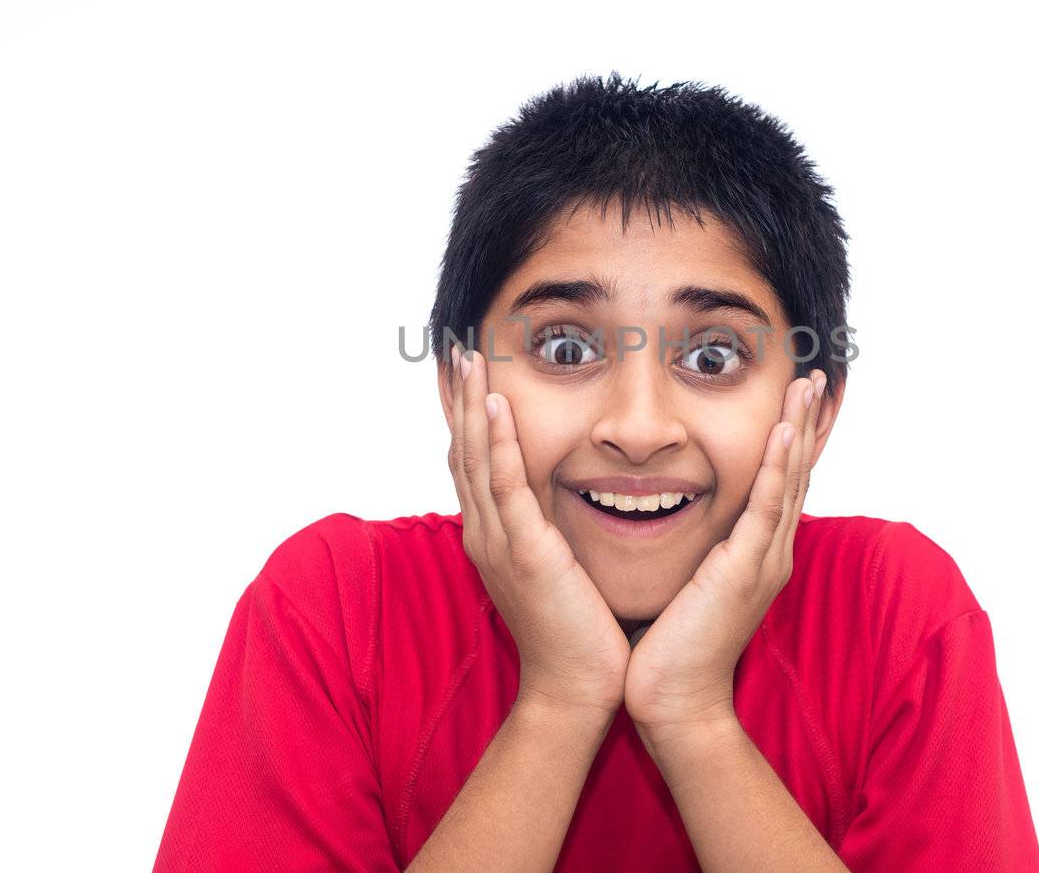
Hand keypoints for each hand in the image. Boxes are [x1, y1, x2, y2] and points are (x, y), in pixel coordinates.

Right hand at [447, 345, 631, 719]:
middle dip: (462, 399)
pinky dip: (499, 442)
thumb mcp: (558, 569)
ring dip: (474, 405)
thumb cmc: (578, 633)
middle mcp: (486, 534)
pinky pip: (506, 485)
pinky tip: (498, 405)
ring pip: (477, 458)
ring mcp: (499, 542)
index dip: (469, 418)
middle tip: (459, 348)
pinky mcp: (524, 552)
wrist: (577, 689)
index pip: (474, 464)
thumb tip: (565, 501)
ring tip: (471, 358)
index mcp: (494, 537)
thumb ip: (552, 532)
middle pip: (464, 452)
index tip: (470, 374)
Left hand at [624, 370, 825, 740]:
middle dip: (803, 424)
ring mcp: (764, 562)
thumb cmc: (669, 647)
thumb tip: (670, 515)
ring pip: (790, 482)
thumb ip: (694, 550)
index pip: (780, 486)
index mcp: (756, 556)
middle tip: (811, 377)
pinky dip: (778, 467)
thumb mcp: (688, 583)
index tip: (792, 400)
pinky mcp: (745, 570)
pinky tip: (783, 432)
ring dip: (798, 430)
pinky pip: (767, 507)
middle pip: (796, 475)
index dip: (789, 442)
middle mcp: (770, 554)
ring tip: (805, 387)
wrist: (673, 701)